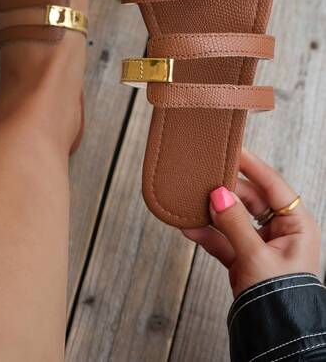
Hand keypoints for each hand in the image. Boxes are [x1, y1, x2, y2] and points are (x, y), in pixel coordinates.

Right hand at [183, 149, 320, 297]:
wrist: (275, 336)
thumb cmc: (281, 298)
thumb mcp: (257, 256)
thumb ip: (235, 222)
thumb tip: (218, 193)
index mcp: (296, 224)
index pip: (272, 184)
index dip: (252, 165)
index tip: (233, 148)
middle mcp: (280, 231)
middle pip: (249, 199)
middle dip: (225, 191)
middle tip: (204, 178)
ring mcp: (261, 244)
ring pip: (233, 218)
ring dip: (212, 212)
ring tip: (191, 201)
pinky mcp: (244, 258)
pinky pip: (223, 239)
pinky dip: (207, 234)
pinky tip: (189, 226)